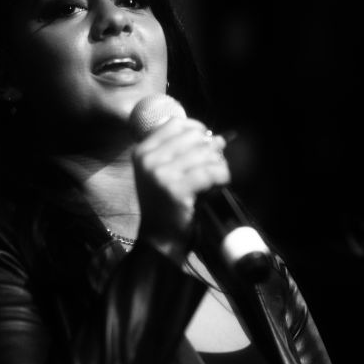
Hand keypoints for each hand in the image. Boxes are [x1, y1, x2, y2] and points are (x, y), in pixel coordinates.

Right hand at [132, 111, 228, 260]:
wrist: (159, 239)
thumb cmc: (166, 205)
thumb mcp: (164, 173)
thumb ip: (182, 151)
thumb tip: (216, 137)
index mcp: (142, 152)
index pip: (175, 124)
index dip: (197, 128)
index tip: (207, 139)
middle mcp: (148, 160)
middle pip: (192, 137)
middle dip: (210, 148)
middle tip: (216, 162)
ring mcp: (160, 174)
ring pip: (204, 154)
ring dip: (218, 163)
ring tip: (218, 176)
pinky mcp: (176, 189)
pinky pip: (210, 172)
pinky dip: (221, 176)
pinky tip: (221, 183)